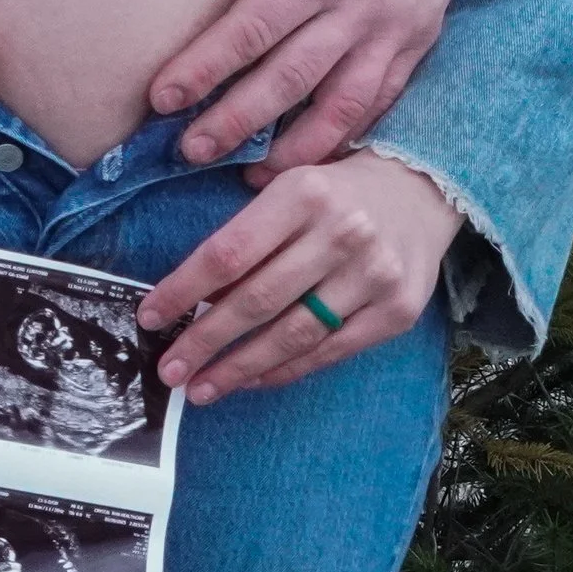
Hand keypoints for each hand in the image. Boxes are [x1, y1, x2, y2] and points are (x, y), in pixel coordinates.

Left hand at [139, 148, 462, 403]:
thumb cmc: (336, 190)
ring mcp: (373, 276)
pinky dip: (285, 370)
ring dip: (239, 368)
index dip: (183, 289)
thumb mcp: (290, 184)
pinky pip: (329, 352)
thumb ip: (249, 230)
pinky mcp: (396, 312)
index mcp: (302, 193)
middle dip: (204, 340)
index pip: (229, 252)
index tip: (150, 316)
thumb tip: (190, 292)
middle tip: (168, 370)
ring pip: (292, 335)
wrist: (422, 190)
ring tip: (201, 387)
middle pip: (257, 300)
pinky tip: (252, 379)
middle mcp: (341, 233)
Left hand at [152, 0, 490, 169]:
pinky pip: (383, 100)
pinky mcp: (419, 39)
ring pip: (341, 105)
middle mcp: (361, 7)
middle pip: (289, 80)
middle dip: (235, 122)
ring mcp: (396, 29)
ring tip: (249, 177)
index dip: (205, 69)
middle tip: (187, 154)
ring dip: (294, 147)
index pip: (253, 30)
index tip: (161, 100)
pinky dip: (349, 135)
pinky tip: (316, 156)